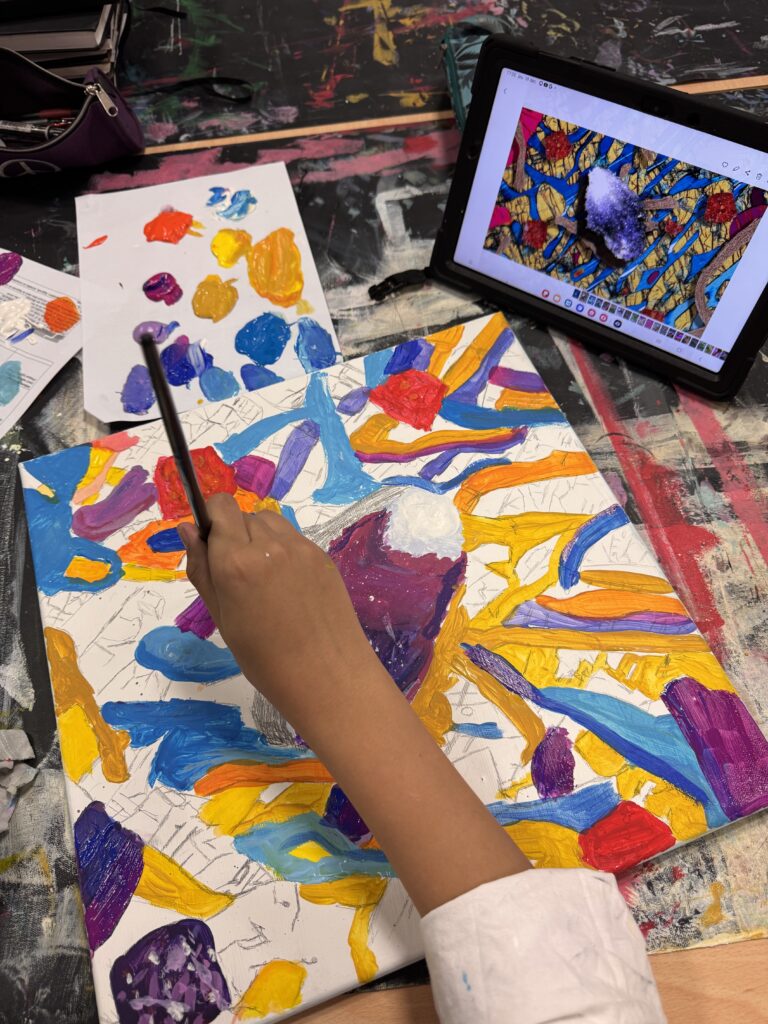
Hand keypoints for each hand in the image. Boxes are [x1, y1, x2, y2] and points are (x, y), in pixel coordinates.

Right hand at [178, 494, 377, 717]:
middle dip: (234, 534)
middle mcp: (269, 545)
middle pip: (243, 515)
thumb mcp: (221, 617)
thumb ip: (202, 569)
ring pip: (270, 521)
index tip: (211, 543)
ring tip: (263, 578)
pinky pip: (293, 538)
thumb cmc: (264, 658)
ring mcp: (300, 548)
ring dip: (259, 537)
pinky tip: (287, 585)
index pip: (220, 507)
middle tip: (238, 575)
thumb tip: (187, 528)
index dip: (212, 518)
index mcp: (235, 562)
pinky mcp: (322, 555)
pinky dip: (282, 549)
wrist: (326, 676)